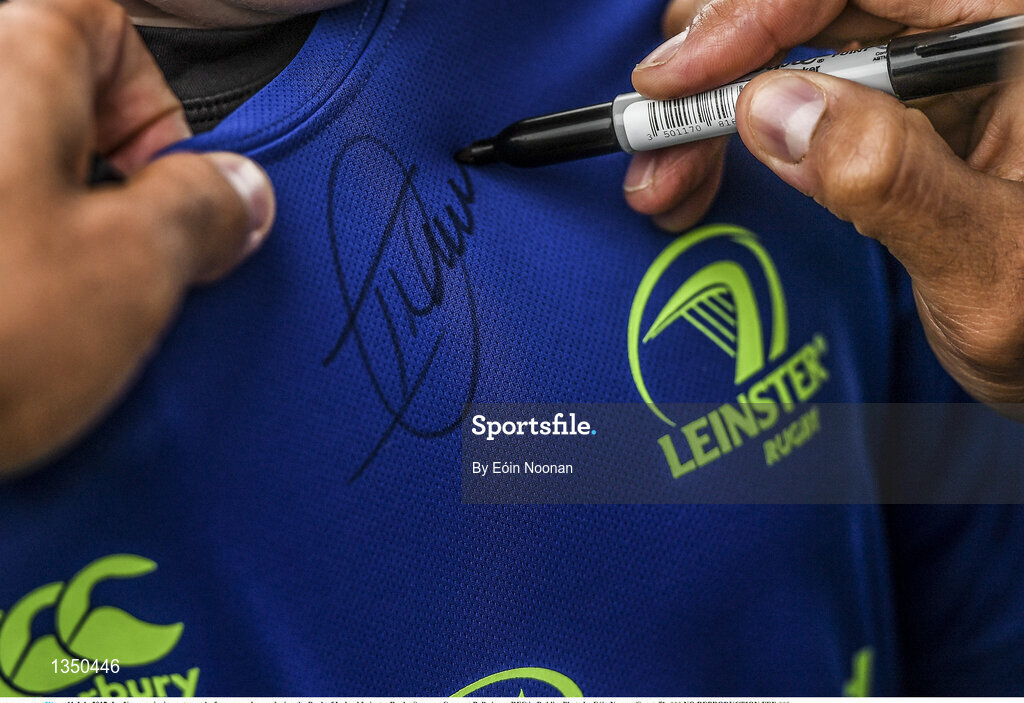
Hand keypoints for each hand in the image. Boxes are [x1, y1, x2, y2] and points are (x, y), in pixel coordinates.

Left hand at [0, 0, 275, 473]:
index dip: (158, 115)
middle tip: (126, 272)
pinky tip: (15, 343)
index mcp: (1, 58)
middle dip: (108, 194)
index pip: (104, 28)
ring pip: (15, 188)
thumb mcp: (135, 263)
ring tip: (60, 325)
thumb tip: (239, 194)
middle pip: (53, 117)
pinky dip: (11, 281)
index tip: (173, 201)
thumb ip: (206, 207)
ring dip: (53, 245)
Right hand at [628, 0, 1023, 412]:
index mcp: (1014, 29)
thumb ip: (891, 177)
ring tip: (663, 180)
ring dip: (710, 113)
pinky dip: (734, 141)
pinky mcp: (897, 119)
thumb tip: (771, 107)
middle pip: (812, 9)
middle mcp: (968, 38)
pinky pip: (798, 104)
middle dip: (715, 74)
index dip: (751, 15)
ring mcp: (929, 77)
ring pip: (792, 56)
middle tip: (652, 138)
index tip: (673, 81)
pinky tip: (697, 178)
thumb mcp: (989, 260)